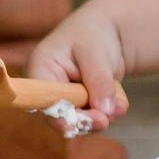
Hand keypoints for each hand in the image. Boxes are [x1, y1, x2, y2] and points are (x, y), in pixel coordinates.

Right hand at [25, 0, 130, 132]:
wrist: (106, 32)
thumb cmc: (92, 34)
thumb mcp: (96, 52)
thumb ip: (99, 81)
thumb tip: (104, 111)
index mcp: (39, 70)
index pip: (42, 99)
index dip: (56, 116)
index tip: (73, 126)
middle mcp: (46, 89)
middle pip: (60, 116)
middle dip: (85, 119)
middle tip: (106, 119)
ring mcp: (63, 99)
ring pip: (77, 121)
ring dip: (100, 118)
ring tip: (119, 106)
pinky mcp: (78, 105)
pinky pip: (90, 119)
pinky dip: (106, 114)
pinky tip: (118, 105)